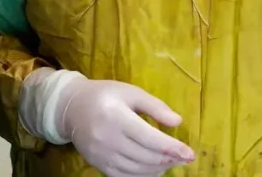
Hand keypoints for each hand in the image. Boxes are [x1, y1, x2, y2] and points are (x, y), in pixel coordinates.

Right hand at [55, 75, 195, 176]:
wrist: (72, 108)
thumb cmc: (106, 95)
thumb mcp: (131, 92)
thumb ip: (155, 106)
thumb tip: (178, 122)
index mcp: (116, 117)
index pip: (148, 138)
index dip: (171, 147)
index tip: (189, 153)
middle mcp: (107, 139)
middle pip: (144, 156)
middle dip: (169, 159)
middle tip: (186, 158)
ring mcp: (102, 155)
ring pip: (136, 169)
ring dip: (159, 168)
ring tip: (173, 162)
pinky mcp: (99, 165)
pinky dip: (143, 176)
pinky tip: (156, 170)